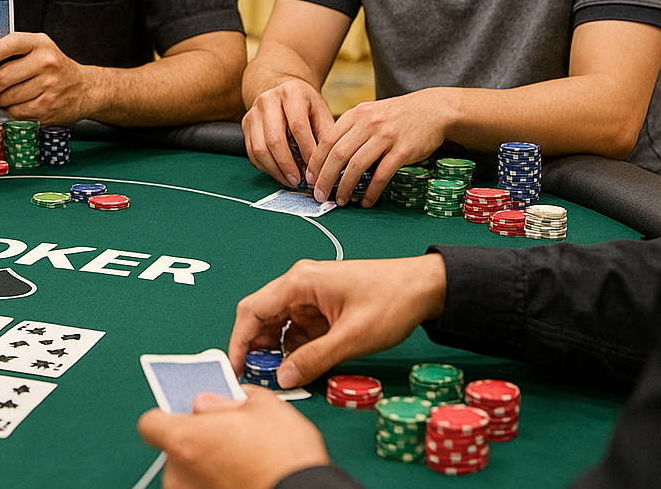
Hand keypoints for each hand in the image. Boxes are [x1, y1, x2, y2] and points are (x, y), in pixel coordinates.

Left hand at [0, 32, 101, 124]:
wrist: (85, 89)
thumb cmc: (55, 68)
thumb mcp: (40, 49)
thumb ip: (15, 50)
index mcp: (41, 44)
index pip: (10, 43)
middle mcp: (47, 63)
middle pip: (4, 76)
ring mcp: (49, 86)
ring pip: (8, 97)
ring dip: (0, 100)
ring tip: (4, 97)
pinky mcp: (48, 107)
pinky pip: (17, 112)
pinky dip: (12, 111)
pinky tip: (17, 106)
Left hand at [137, 387, 329, 488]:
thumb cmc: (286, 459)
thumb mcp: (264, 408)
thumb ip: (227, 399)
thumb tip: (211, 401)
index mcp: (185, 440)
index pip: (150, 423)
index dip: (168, 415)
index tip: (188, 414)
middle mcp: (179, 475)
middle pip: (174, 449)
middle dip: (197, 442)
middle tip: (228, 438)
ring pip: (189, 474)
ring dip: (207, 467)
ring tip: (242, 464)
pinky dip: (217, 485)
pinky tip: (243, 479)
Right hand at [229, 255, 446, 387]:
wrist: (426, 287)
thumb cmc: (391, 301)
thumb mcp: (352, 337)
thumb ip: (315, 358)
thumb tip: (283, 378)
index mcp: (300, 282)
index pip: (252, 310)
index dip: (239, 340)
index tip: (235, 367)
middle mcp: (300, 284)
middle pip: (263, 316)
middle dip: (257, 348)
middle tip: (258, 378)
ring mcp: (311, 295)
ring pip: (281, 324)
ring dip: (278, 350)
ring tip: (281, 375)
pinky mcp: (324, 306)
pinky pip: (300, 328)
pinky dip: (297, 347)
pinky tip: (302, 365)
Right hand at [243, 77, 334, 187]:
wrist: (283, 89)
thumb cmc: (306, 104)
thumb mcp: (321, 111)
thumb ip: (325, 134)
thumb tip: (327, 163)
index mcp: (292, 93)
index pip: (298, 125)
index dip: (307, 150)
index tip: (315, 168)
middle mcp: (268, 100)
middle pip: (274, 138)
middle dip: (287, 165)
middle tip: (299, 180)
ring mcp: (253, 112)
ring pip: (259, 148)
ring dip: (275, 170)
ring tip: (289, 180)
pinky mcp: (246, 125)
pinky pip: (252, 153)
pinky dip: (266, 167)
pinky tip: (279, 173)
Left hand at [306, 89, 448, 204]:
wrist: (433, 110)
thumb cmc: (397, 116)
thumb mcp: (370, 114)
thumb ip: (351, 131)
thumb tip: (329, 159)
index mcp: (356, 115)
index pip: (327, 140)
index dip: (316, 162)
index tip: (310, 179)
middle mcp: (368, 123)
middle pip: (338, 154)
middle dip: (325, 178)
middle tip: (319, 195)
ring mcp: (386, 136)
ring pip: (357, 166)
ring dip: (345, 187)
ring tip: (340, 201)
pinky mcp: (403, 150)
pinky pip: (382, 174)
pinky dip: (372, 191)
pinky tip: (366, 201)